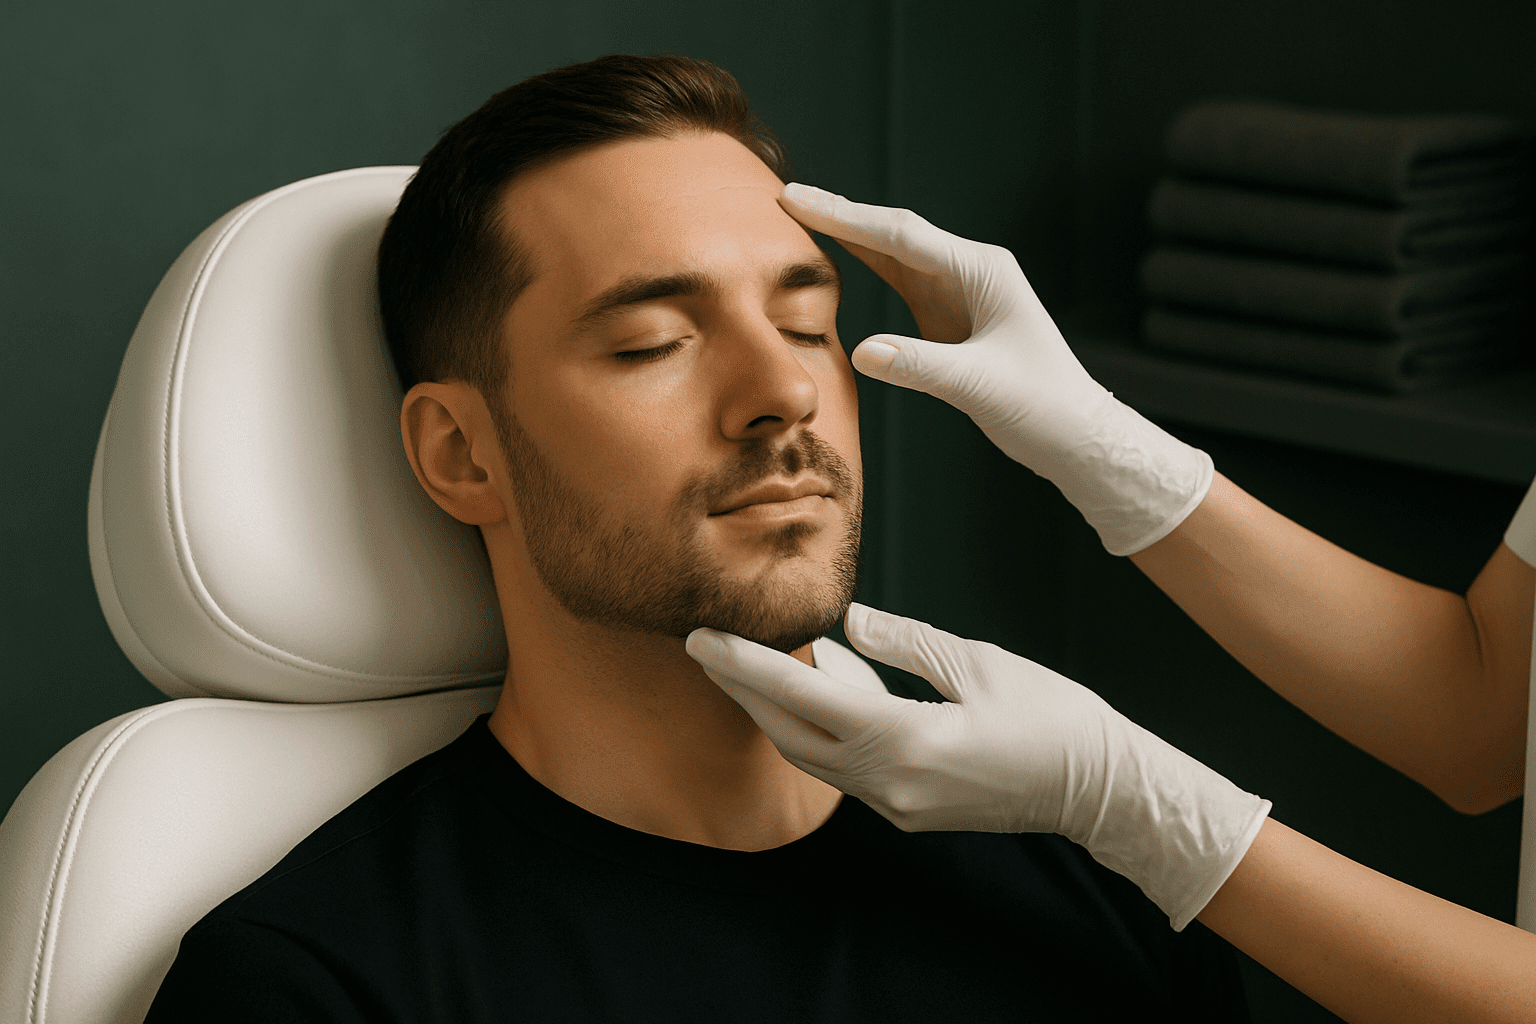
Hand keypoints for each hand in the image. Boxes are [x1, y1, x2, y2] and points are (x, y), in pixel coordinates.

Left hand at [686, 601, 1270, 931]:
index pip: (801, 696)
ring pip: (813, 755)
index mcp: (903, 741)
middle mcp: (888, 783)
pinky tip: (823, 685)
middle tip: (707, 647)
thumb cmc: (1052, 718)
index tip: (702, 638)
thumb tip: (844, 622)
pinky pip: (845, 766)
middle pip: (790, 735)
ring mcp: (897, 804)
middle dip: (744, 690)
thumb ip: (903, 643)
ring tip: (750, 663)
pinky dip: (821, 726)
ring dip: (778, 711)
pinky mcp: (909, 808)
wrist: (1100, 789)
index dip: (745, 665)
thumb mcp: (978, 663)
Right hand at [779, 183, 1213, 556]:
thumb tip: (863, 351)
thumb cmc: (1042, 406)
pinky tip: (833, 256)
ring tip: (796, 217)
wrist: (1075, 434)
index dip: (843, 217)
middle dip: (838, 216)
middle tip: (783, 197)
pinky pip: (898, 284)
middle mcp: (969, 271)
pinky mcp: (949, 319)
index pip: (899, 236)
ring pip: (892, 256)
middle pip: (891, 235)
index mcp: (981, 271)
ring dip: (846, 238)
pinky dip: (862, 269)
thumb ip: (921, 366)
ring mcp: (958, 293)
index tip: (796, 200)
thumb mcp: (979, 387)